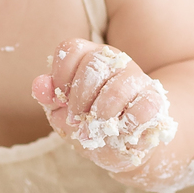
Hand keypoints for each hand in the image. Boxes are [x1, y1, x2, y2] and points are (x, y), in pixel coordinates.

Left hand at [32, 38, 176, 174]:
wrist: (125, 143)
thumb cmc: (90, 123)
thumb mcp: (63, 112)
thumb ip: (51, 99)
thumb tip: (39, 86)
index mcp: (87, 57)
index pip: (70, 50)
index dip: (61, 77)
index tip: (62, 101)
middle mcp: (113, 59)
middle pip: (93, 65)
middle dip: (79, 98)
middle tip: (76, 119)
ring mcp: (136, 77)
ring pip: (118, 86)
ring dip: (102, 112)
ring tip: (97, 126)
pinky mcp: (154, 99)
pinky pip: (143, 106)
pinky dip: (128, 123)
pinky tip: (121, 130)